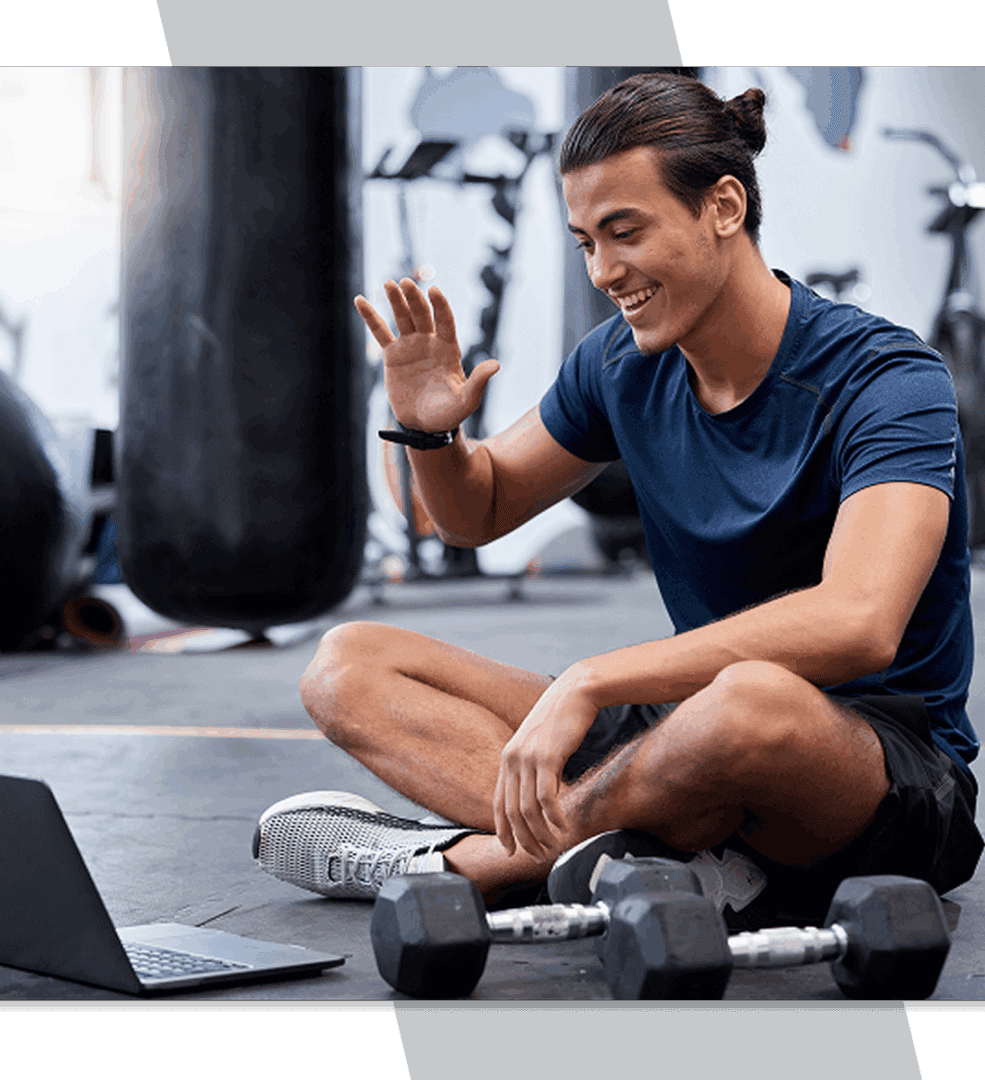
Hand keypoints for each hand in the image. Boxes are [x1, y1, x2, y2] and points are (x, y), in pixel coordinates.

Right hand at [354, 278, 499, 433]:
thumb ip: (479, 382)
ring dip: (396, 300)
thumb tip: (496, 365)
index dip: (440, 306)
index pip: (446, 322)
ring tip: (389, 283)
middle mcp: (430, 342)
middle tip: (405, 283)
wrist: (424, 426)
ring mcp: (410, 346)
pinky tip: (360, 300)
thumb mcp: (466, 401)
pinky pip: (380, 332)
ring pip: (402, 318)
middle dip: (414, 298)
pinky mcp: (392, 355)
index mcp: (449, 349)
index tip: (434, 291)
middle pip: (422, 314)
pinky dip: (370, 316)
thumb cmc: (448, 414)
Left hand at [493, 674, 599, 860]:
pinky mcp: (547, 757)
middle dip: (524, 840)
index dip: (503, 831)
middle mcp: (512, 759)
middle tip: (539, 856)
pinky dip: (555, 818)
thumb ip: (534, 769)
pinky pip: (547, 798)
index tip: (511, 851)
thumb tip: (541, 799)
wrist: (576, 692)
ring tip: (554, 847)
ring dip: (541, 834)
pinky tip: (564, 828)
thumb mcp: (540, 745)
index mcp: (507, 758)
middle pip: (512, 812)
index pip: (498, 804)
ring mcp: (527, 758)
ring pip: (528, 809)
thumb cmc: (562, 719)